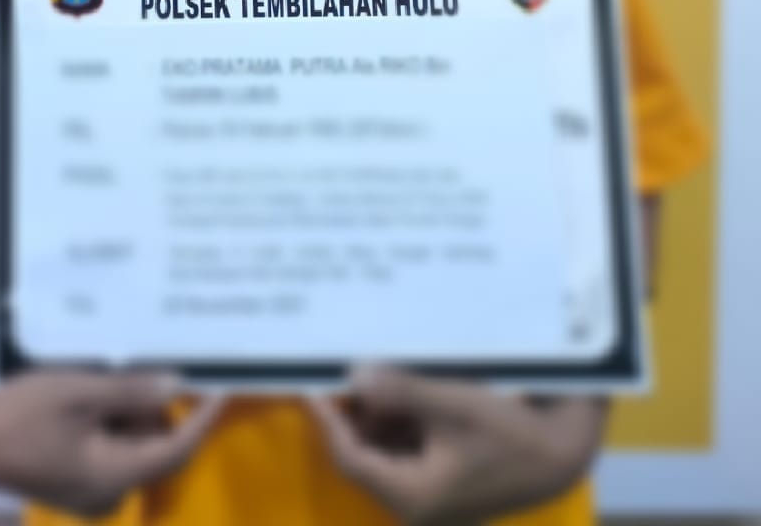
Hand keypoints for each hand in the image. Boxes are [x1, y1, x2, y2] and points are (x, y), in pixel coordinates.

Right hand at [0, 369, 221, 517]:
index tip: (220, 389)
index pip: (175, 450)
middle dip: (148, 405)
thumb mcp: (79, 392)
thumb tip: (178, 388)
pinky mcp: (77, 485)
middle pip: (152, 444)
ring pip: (132, 445)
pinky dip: (109, 422)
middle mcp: (107, 495)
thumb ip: (131, 392)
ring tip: (97, 380)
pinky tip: (88, 396)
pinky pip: (111, 451)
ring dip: (126, 411)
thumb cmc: (22, 411)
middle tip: (126, 369)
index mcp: (113, 476)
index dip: (202, 419)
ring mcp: (91, 494)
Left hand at [308, 368, 605, 524]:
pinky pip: (407, 449)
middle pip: (364, 454)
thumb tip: (354, 379)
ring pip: (384, 449)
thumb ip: (399, 393)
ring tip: (378, 369)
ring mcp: (430, 494)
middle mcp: (416, 503)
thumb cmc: (507, 432)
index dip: (327, 419)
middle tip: (346, 367)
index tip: (310, 384)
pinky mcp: (443, 481)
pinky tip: (406, 386)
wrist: (560, 452)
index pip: (349, 457)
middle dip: (356, 411)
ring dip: (379, 412)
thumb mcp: (450, 405)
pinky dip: (401, 419)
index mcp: (412, 496)